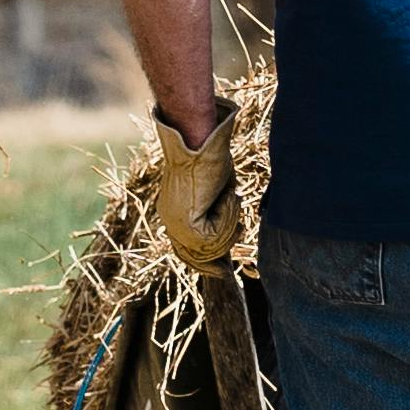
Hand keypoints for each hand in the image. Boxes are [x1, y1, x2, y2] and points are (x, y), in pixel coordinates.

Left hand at [144, 115, 241, 272]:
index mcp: (172, 213)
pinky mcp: (187, 221)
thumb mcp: (214, 186)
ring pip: (212, 245)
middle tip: (239, 231)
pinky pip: (216, 235)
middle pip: (200, 254)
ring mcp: (176, 222)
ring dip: (229, 221)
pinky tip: (226, 194)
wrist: (197, 137)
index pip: (186, 251)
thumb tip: (234, 232)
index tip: (223, 272)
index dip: (206, 264)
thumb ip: (217, 210)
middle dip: (223, 246)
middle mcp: (170, 221)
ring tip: (229, 196)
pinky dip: (228, 215)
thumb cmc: (208, 153)